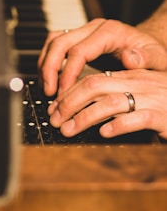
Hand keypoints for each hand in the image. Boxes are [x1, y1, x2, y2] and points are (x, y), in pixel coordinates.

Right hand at [38, 18, 166, 95]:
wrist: (150, 45)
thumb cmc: (152, 54)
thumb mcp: (158, 58)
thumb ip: (146, 59)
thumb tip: (129, 58)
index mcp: (110, 31)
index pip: (79, 50)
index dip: (68, 72)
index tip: (63, 92)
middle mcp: (93, 28)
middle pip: (59, 41)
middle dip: (49, 68)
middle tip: (49, 92)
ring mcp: (84, 31)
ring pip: (53, 41)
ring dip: (45, 64)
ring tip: (46, 89)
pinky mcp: (78, 38)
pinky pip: (55, 45)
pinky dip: (48, 61)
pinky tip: (50, 81)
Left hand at [47, 69, 166, 140]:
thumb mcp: (141, 95)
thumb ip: (118, 96)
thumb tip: (86, 106)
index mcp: (132, 76)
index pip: (93, 78)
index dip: (70, 94)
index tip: (55, 108)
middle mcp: (140, 83)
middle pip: (95, 85)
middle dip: (69, 103)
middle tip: (55, 119)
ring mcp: (153, 98)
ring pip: (110, 102)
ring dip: (84, 116)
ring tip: (69, 129)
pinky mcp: (164, 115)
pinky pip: (137, 117)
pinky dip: (118, 125)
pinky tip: (105, 134)